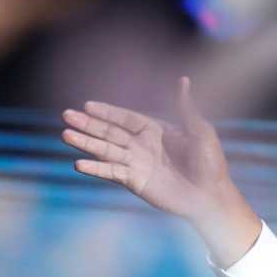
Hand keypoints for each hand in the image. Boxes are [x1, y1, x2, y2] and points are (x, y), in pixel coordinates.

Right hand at [62, 78, 260, 264]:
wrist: (211, 196)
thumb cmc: (210, 163)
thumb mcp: (200, 131)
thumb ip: (186, 108)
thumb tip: (183, 80)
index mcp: (156, 131)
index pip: (126, 118)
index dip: (107, 112)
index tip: (87, 106)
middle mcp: (142, 146)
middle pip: (110, 132)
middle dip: (88, 124)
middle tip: (66, 116)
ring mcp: (137, 164)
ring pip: (106, 150)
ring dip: (86, 143)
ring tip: (65, 135)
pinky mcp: (135, 182)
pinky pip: (112, 172)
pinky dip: (96, 169)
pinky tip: (78, 164)